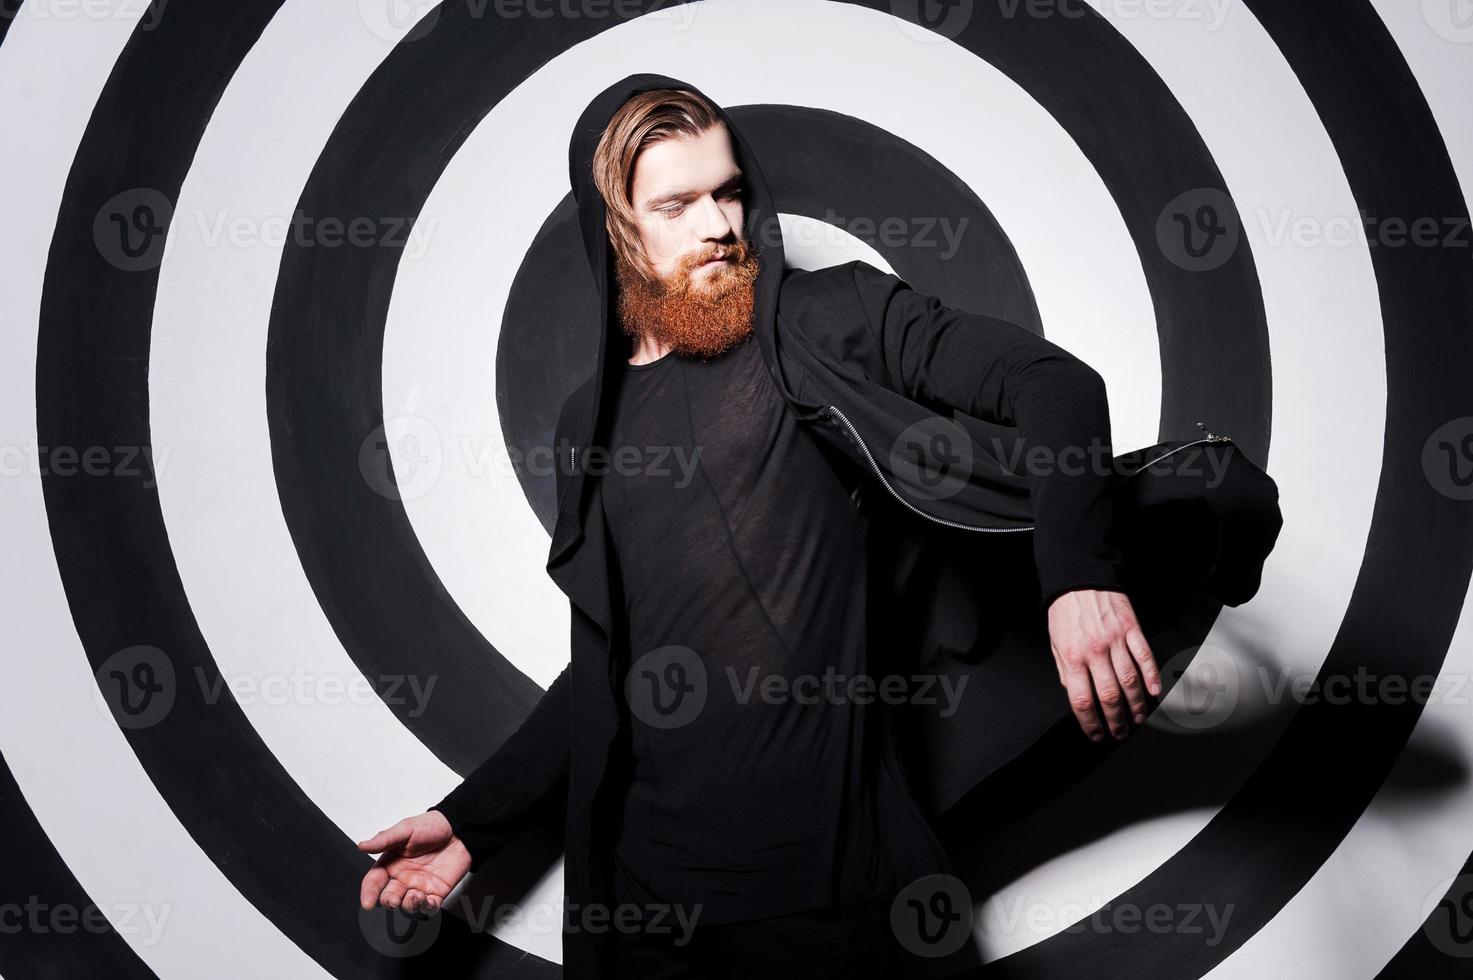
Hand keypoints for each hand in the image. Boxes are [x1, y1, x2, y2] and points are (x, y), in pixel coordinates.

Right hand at [357, 810, 470, 913]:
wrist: (460, 829)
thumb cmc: (433, 826)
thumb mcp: (406, 829)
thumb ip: (385, 839)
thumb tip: (362, 845)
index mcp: (391, 863)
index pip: (374, 881)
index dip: (369, 893)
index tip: (367, 903)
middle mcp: (403, 877)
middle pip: (389, 896)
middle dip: (389, 901)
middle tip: (393, 899)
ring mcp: (419, 886)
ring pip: (408, 905)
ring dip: (409, 905)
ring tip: (416, 895)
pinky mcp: (436, 893)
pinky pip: (429, 908)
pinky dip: (428, 908)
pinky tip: (429, 901)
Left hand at [1047, 589, 1161, 741]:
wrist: (1079, 577)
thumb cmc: (1065, 610)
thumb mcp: (1054, 642)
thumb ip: (1065, 670)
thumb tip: (1076, 694)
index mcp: (1071, 656)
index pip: (1081, 699)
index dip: (1090, 722)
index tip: (1096, 734)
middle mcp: (1094, 651)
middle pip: (1109, 696)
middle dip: (1115, 720)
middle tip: (1120, 733)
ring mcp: (1115, 640)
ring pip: (1130, 681)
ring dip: (1135, 705)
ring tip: (1137, 719)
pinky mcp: (1132, 629)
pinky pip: (1145, 657)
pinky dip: (1152, 677)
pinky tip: (1154, 692)